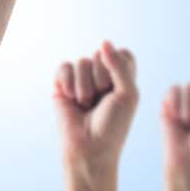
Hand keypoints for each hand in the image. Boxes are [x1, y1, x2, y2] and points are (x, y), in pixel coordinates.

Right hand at [53, 42, 137, 172]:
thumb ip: (119, 66)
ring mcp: (81, 78)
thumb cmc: (113, 126)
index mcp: (122, 75)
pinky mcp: (62, 84)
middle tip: (101, 101)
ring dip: (85, 87)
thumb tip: (104, 42)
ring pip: (82, 62)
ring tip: (86, 105)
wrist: (89, 148)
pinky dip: (68, 84)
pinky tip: (71, 99)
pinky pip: (64, 67)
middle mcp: (101, 74)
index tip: (119, 91)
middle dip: (101, 80)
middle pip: (100, 55)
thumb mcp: (127, 94)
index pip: (122, 53)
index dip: (119, 69)